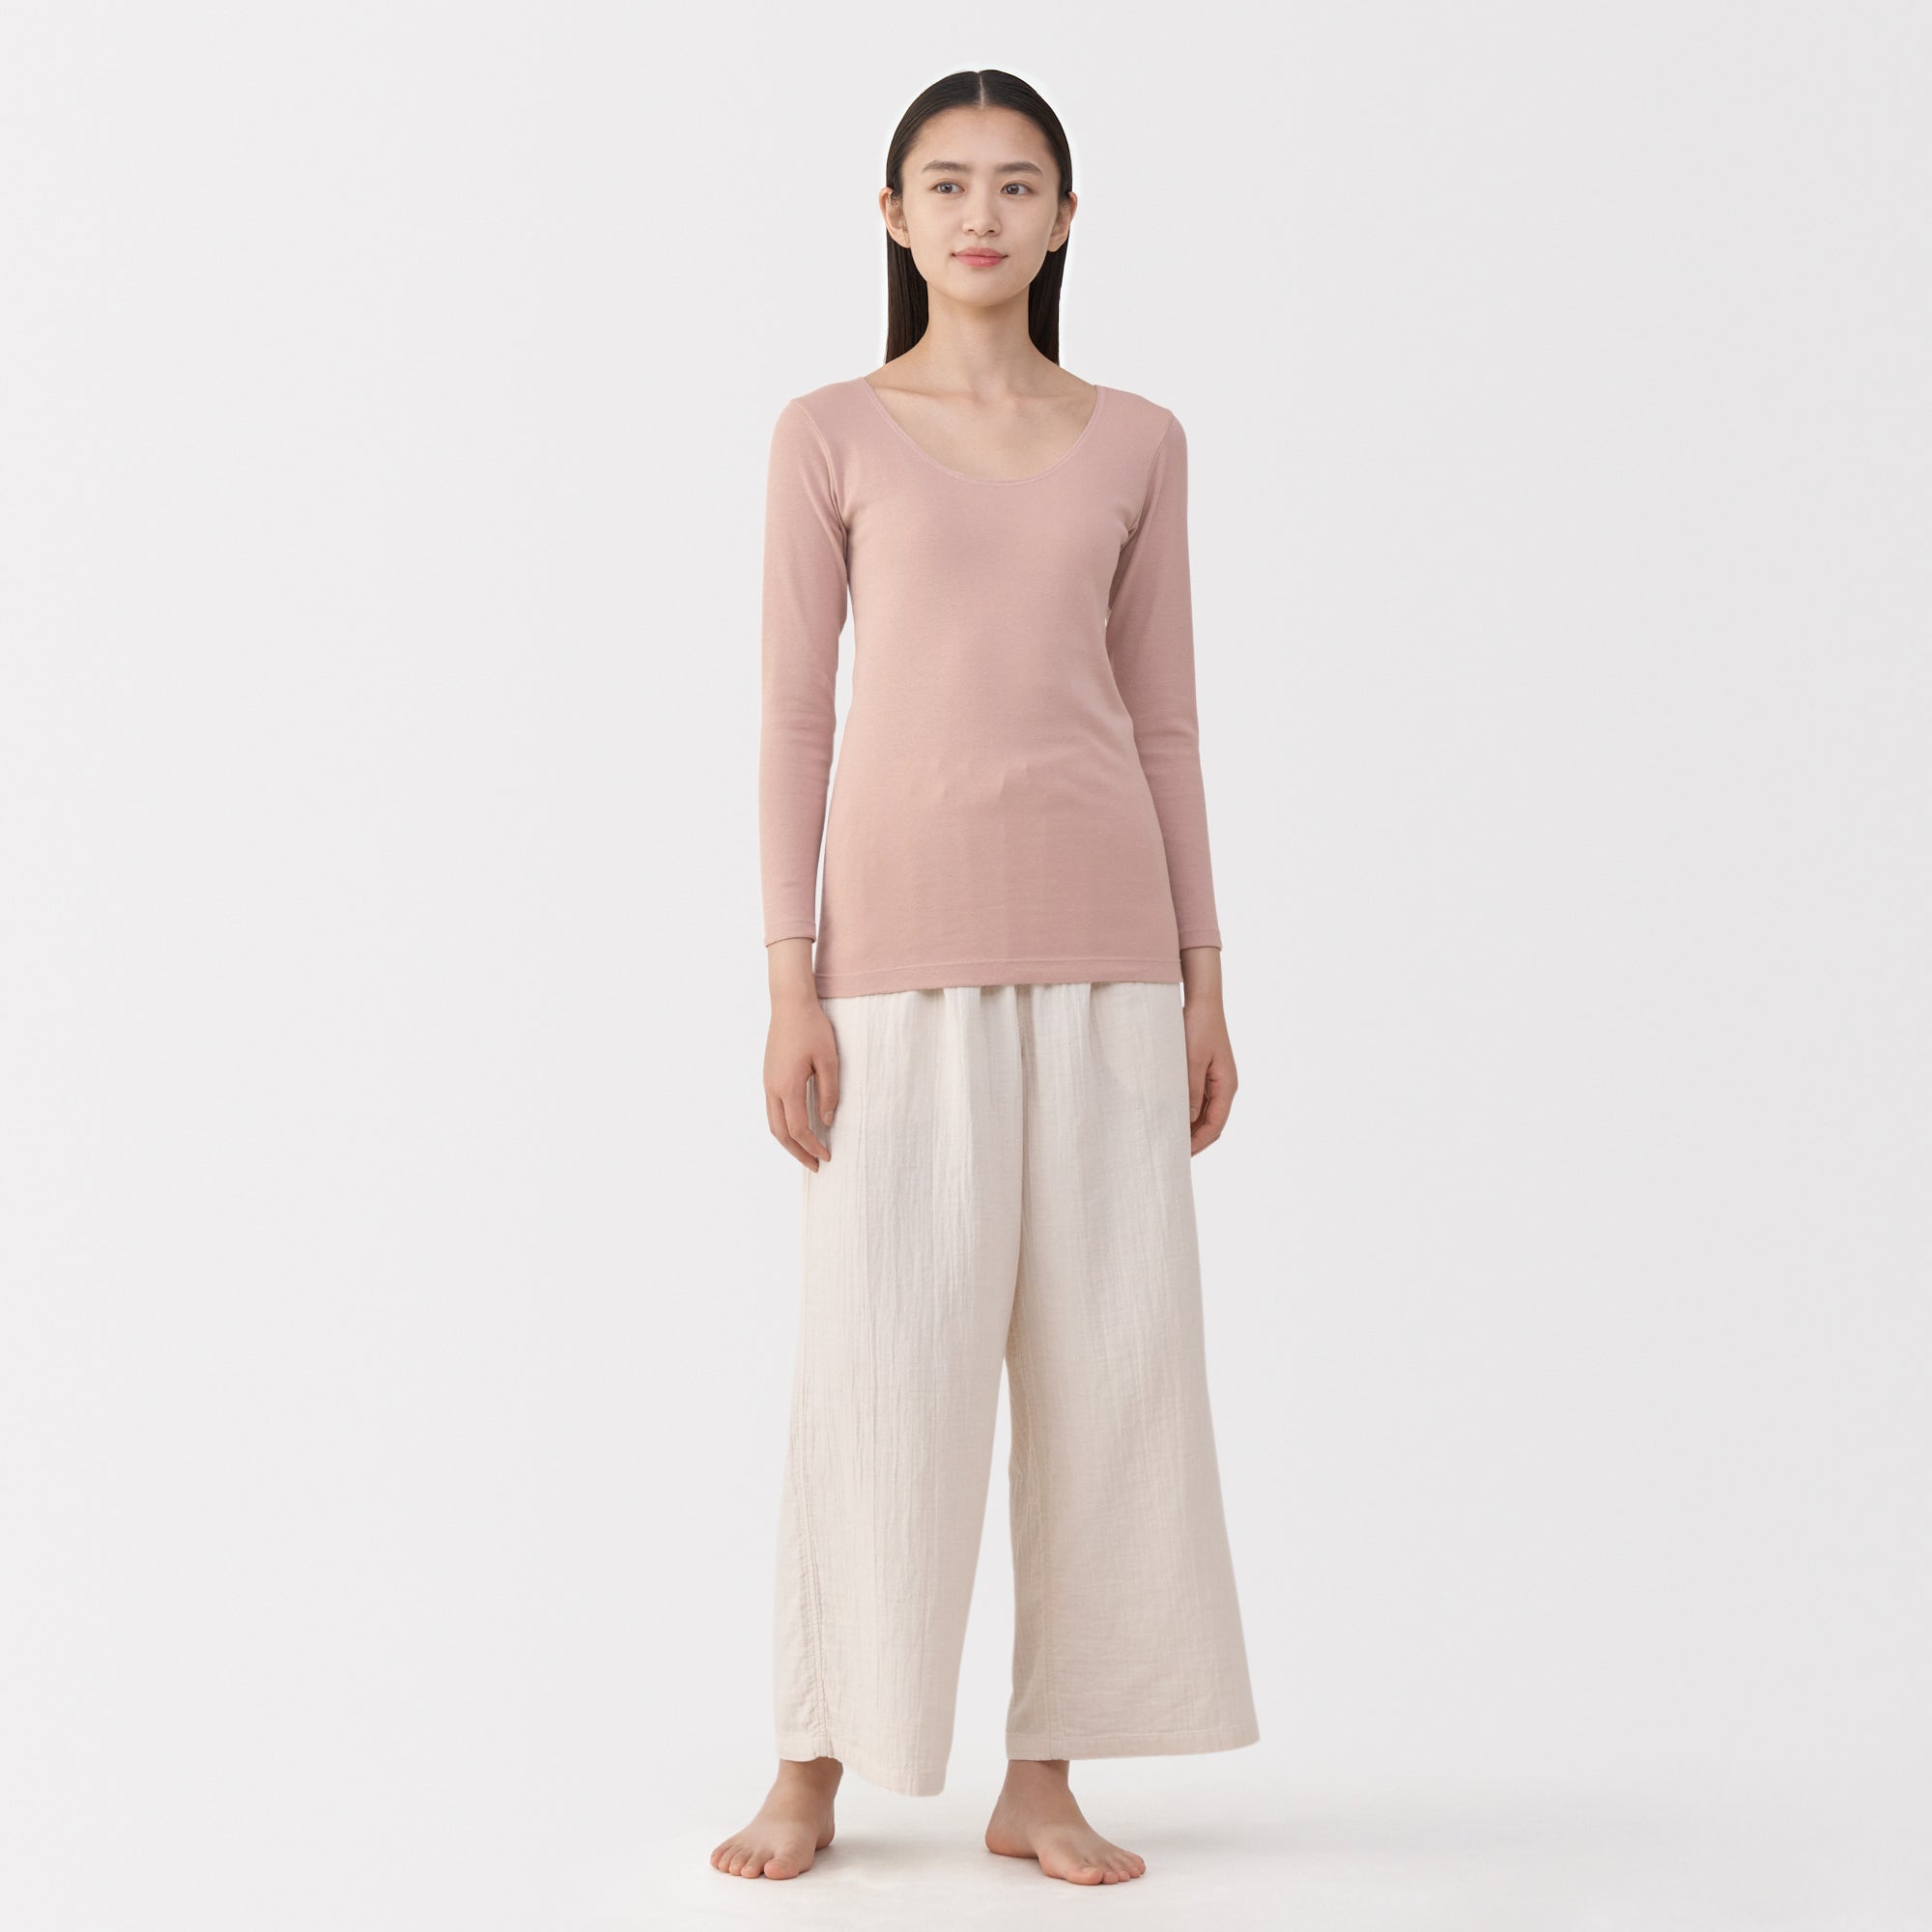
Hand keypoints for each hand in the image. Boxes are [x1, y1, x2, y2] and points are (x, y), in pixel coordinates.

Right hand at [764, 938, 836, 1170]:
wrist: (790, 1003)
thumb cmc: (813, 1028)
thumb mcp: (829, 1060)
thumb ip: (829, 1092)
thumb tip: (826, 1121)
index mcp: (787, 1086)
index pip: (798, 1128)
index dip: (812, 1146)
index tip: (827, 1157)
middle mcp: (772, 1088)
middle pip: (780, 1133)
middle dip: (797, 1153)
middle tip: (815, 1166)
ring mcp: (767, 1082)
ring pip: (772, 1123)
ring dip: (789, 1142)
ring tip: (806, 1152)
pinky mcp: (768, 1076)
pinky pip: (772, 1110)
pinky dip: (783, 1126)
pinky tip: (797, 1128)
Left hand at [1180, 947, 1235, 1154]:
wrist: (1202, 1000)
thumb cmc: (1199, 1027)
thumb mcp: (1192, 1061)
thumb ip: (1190, 1092)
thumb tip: (1186, 1122)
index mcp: (1226, 1086)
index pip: (1215, 1125)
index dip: (1198, 1143)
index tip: (1179, 1155)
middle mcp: (1224, 1086)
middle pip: (1210, 1122)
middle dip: (1193, 1139)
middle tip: (1170, 1151)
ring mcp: (1215, 1080)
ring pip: (1203, 1113)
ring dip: (1188, 1126)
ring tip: (1167, 1137)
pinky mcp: (1205, 1072)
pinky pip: (1197, 1099)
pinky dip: (1185, 1111)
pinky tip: (1168, 1115)